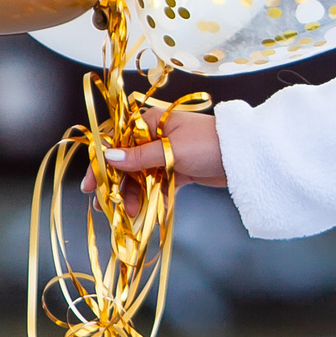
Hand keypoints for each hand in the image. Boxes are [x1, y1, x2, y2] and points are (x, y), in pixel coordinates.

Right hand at [80, 108, 224, 215]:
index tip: (91, 185)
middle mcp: (156, 137)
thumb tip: (109, 158)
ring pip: (141, 177)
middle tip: (108, 206)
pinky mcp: (179, 171)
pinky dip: (152, 198)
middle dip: (117, 185)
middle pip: (127, 163)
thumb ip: (139, 157)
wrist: (245, 156)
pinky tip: (147, 212)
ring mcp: (167, 155)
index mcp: (151, 123)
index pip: (117, 142)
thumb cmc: (209, 143)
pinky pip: (158, 185)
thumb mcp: (171, 150)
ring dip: (134, 195)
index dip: (102, 163)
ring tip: (131, 214)